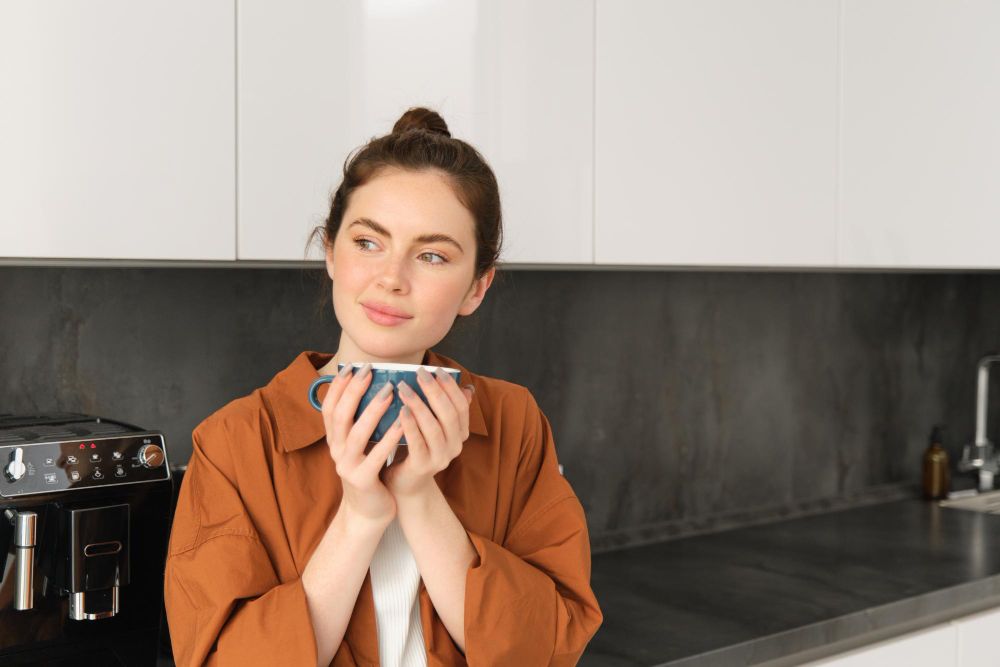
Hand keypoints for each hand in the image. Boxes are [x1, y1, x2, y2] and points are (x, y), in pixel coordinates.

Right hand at [320, 362, 403, 524]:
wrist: (368, 511)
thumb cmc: (370, 471)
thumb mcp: (361, 445)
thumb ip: (362, 422)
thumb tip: (375, 387)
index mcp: (334, 440)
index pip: (329, 408)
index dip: (337, 387)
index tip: (351, 366)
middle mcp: (335, 451)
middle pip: (339, 416)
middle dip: (353, 390)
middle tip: (369, 371)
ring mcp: (347, 466)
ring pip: (356, 433)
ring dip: (373, 410)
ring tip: (389, 391)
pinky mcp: (362, 480)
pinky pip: (376, 455)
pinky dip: (390, 437)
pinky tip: (403, 423)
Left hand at [383, 367, 474, 498]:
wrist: (404, 483)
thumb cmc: (415, 447)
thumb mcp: (432, 425)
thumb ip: (444, 408)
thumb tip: (466, 387)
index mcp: (460, 433)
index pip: (461, 405)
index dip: (450, 386)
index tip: (436, 369)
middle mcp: (455, 446)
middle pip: (448, 413)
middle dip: (434, 390)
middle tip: (420, 373)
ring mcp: (441, 458)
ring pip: (433, 427)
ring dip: (419, 404)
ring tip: (404, 387)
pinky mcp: (423, 467)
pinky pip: (418, 442)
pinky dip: (410, 425)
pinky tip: (401, 410)